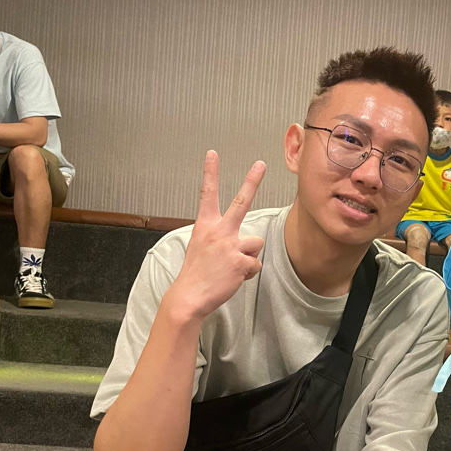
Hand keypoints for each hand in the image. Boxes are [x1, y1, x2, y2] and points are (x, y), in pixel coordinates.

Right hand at [166, 152, 265, 320]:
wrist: (190, 297)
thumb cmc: (196, 272)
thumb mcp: (201, 247)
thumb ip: (221, 237)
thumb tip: (245, 242)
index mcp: (205, 225)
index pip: (208, 194)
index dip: (210, 173)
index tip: (213, 154)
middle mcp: (218, 231)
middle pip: (241, 201)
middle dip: (252, 181)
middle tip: (261, 164)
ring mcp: (230, 245)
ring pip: (255, 243)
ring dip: (248, 256)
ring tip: (230, 267)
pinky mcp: (240, 261)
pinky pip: (255, 264)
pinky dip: (247, 273)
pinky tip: (233, 277)